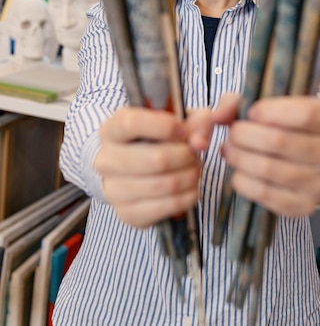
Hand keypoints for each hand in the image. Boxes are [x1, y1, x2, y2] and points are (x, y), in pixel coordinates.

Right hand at [95, 106, 200, 227]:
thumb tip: (200, 141)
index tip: (184, 130)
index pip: (131, 124)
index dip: (165, 127)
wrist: (135, 166)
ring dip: (190, 176)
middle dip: (186, 155)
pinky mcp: (127, 213)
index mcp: (112, 129)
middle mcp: (106, 160)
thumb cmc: (156, 137)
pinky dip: (187, 197)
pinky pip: (166, 207)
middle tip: (194, 153)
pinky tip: (190, 187)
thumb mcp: (174, 119)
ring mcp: (113, 190)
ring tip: (193, 168)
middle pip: (156, 159)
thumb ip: (194, 121)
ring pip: (164, 185)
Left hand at [213, 94, 319, 216]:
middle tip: (232, 134)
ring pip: (270, 169)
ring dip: (240, 157)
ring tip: (230, 150)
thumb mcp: (274, 108)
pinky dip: (244, 182)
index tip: (251, 112)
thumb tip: (218, 115)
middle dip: (245, 135)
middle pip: (281, 141)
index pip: (305, 114)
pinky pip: (267, 194)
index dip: (272, 111)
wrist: (316, 168)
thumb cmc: (290, 131)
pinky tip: (238, 172)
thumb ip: (241, 102)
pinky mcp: (304, 206)